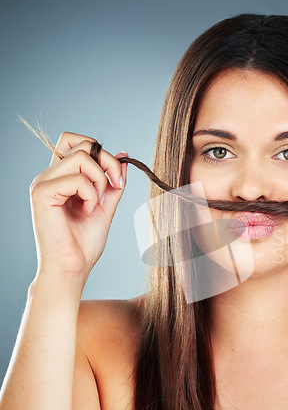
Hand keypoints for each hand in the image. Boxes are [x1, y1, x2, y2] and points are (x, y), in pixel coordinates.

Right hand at [29, 131, 127, 280]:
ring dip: (100, 180)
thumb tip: (123, 155)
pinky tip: (87, 212)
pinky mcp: (42, 193)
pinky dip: (91, 195)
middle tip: (115, 186)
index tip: (116, 177)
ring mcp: (42, 183)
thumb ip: (113, 182)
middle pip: (81, 143)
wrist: (73, 268)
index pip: (74, 141)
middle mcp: (48, 176)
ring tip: (97, 204)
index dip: (99, 151)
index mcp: (60, 177)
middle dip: (107, 161)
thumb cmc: (84, 243)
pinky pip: (77, 178)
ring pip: (81, 156)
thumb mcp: (105, 206)